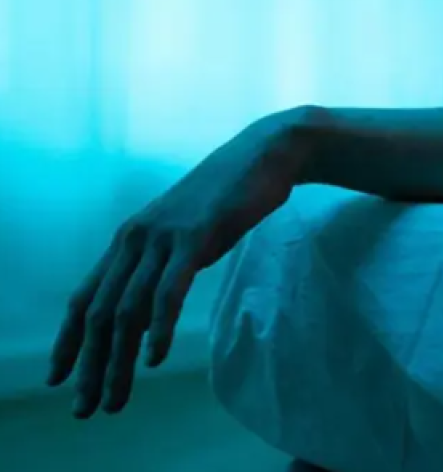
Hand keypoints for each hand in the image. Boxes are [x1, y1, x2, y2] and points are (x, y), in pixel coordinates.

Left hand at [46, 113, 304, 417]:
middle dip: (89, 366)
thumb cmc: (225, 198)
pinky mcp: (194, 237)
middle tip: (86, 408)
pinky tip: (154, 358)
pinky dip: (158, 328)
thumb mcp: (182, 235)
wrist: (261, 157)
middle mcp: (134, 240)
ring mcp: (163, 237)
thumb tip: (150, 308)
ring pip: (128, 310)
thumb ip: (162, 265)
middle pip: (99, 313)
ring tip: (116, 398)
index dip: (67, 342)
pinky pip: (168, 290)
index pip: (84, 298)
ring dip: (118, 361)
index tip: (59, 379)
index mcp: (128, 241)